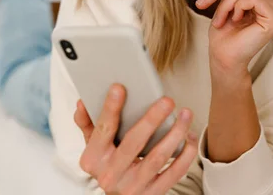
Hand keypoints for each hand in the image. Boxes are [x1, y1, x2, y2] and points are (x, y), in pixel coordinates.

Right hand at [74, 84, 197, 194]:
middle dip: (152, 119)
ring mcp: (133, 186)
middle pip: (134, 142)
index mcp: (94, 159)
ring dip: (175, 133)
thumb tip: (82, 102)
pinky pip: (174, 172)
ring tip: (185, 114)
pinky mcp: (153, 194)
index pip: (103, 130)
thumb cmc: (108, 166)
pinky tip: (190, 137)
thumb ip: (88, 124)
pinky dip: (186, 154)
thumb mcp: (93, 147)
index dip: (110, 108)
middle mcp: (111, 174)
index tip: (119, 88)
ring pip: (158, 157)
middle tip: (167, 100)